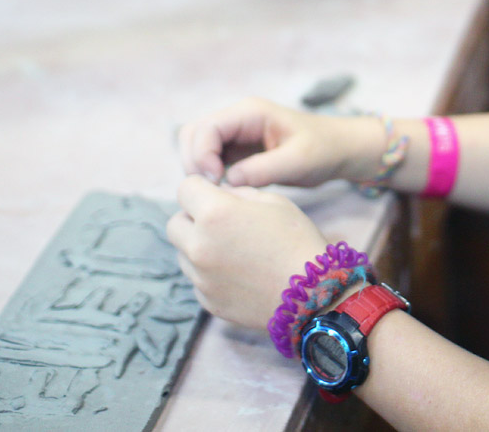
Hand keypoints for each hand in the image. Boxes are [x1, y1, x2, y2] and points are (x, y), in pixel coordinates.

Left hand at [166, 176, 327, 327]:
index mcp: (215, 214)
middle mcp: (199, 245)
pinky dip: (210, 272)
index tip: (214, 194)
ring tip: (234, 250)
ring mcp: (200, 277)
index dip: (201, 187)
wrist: (313, 294)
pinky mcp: (207, 301)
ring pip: (183, 252)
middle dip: (193, 218)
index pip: (185, 188)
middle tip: (221, 223)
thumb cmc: (298, 241)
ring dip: (199, 246)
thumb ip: (239, 193)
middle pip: (175, 223)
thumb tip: (220, 194)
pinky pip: (197, 279)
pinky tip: (239, 273)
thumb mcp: (275, 201)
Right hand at [178, 97, 351, 186]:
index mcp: (250, 113)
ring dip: (199, 170)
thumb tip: (228, 180)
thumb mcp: (299, 160)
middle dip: (195, 162)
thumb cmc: (324, 150)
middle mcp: (238, 120)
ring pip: (198, 148)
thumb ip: (264, 169)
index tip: (216, 181)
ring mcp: (236, 135)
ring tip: (218, 194)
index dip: (202, 155)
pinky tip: (225, 194)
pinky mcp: (239, 152)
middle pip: (193, 135)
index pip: (206, 128)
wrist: (340, 151)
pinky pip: (211, 161)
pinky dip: (210, 176)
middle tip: (212, 191)